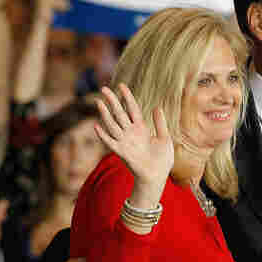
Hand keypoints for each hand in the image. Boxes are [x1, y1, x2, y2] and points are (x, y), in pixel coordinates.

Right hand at [94, 83, 173, 208]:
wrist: (158, 176)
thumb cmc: (162, 159)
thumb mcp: (165, 138)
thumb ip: (160, 123)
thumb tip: (156, 107)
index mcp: (142, 128)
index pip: (132, 109)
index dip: (127, 97)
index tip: (121, 85)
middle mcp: (131, 133)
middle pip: (120, 113)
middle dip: (112, 101)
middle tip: (104, 89)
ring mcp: (125, 142)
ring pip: (113, 124)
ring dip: (105, 114)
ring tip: (99, 102)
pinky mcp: (122, 152)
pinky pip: (110, 142)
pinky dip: (103, 135)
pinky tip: (96, 126)